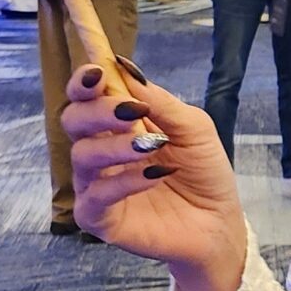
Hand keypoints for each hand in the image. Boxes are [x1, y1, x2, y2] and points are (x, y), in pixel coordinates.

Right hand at [62, 63, 246, 290]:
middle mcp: (100, 151)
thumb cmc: (203, 171)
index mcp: (117, 124)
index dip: (85, 81)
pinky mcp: (99, 218)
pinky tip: (153, 175)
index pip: (87, 96)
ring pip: (82, 155)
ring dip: (115, 145)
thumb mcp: (193, 128)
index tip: (97, 71)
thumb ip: (160, 102)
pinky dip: (124, 182)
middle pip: (73, 120)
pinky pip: (96, 195)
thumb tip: (125, 68)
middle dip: (97, 110)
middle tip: (131, 111)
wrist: (218, 222)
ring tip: (151, 145)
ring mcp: (95, 185)